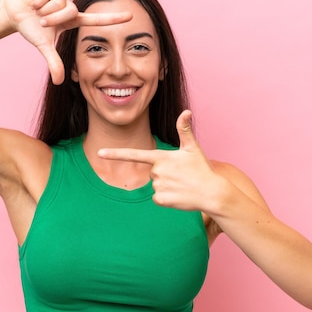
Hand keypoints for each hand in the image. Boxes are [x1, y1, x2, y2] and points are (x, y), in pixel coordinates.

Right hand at [3, 0, 131, 84]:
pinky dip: (38, 0)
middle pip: (69, 11)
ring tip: (37, 11)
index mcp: (72, 19)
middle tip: (42, 22)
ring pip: (59, 2)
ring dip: (44, 9)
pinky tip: (33, 1)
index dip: (113, 19)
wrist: (14, 13)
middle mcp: (69, 5)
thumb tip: (59, 82)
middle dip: (53, 19)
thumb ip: (54, 62)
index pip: (96, 19)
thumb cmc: (32, 28)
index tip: (131, 17)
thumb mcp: (44, 46)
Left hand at [98, 110, 226, 211]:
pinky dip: (166, 198)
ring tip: (182, 185)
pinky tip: (179, 196)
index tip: (99, 153)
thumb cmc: (202, 169)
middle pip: (152, 172)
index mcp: (161, 157)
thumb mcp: (192, 148)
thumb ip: (184, 130)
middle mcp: (156, 171)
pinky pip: (157, 198)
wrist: (212, 193)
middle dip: (164, 174)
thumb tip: (186, 111)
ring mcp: (158, 186)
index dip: (115, 154)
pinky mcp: (160, 200)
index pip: (134, 154)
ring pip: (155, 185)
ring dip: (166, 186)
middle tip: (181, 175)